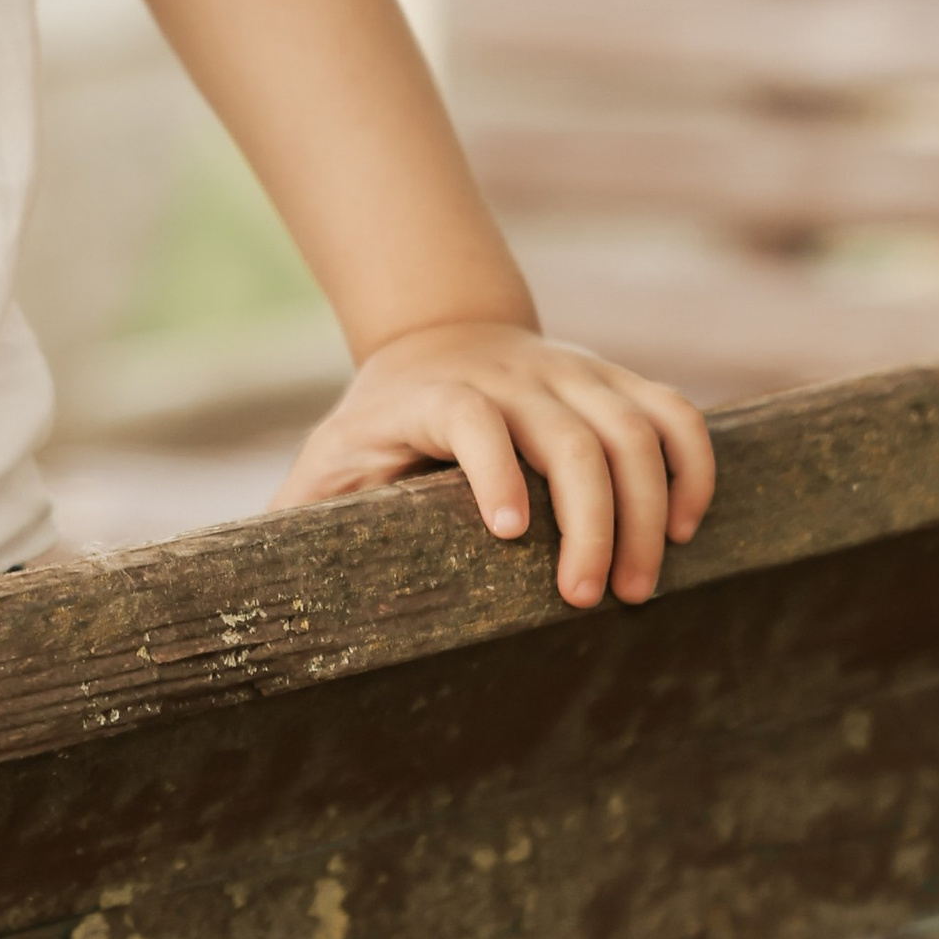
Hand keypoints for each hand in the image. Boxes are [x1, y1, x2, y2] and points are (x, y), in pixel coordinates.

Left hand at [272, 321, 716, 608]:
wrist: (435, 336)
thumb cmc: (377, 429)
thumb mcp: (330, 463)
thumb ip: (298, 516)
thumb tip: (247, 583)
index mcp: (434, 396)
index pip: (470, 417)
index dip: (492, 468)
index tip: (509, 534)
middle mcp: (511, 377)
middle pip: (569, 434)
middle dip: (591, 521)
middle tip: (590, 601)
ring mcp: (571, 375)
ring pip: (632, 427)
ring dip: (648, 507)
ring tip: (640, 585)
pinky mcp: (614, 384)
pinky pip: (674, 413)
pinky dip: (692, 464)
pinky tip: (689, 526)